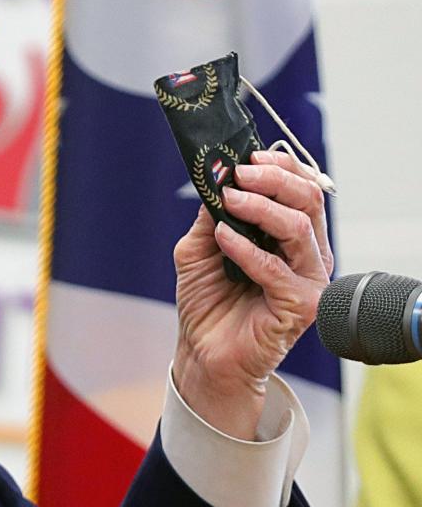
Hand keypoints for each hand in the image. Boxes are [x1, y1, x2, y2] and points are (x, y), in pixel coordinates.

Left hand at [171, 149, 332, 439]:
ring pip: (298, 228)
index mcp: (291, 234)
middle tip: (238, 174)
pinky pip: (276, 268)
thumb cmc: (208, 299)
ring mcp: (307, 279)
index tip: (246, 156)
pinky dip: (247, 248)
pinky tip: (223, 238)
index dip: (279, 166)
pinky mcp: (299, 306)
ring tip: (229, 201)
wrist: (203, 350)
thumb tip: (215, 177)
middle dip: (273, 179)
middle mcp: (307, 253)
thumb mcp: (199, 246)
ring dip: (260, 207)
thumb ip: (210, 214)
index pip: (302, 188)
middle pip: (308, 200)